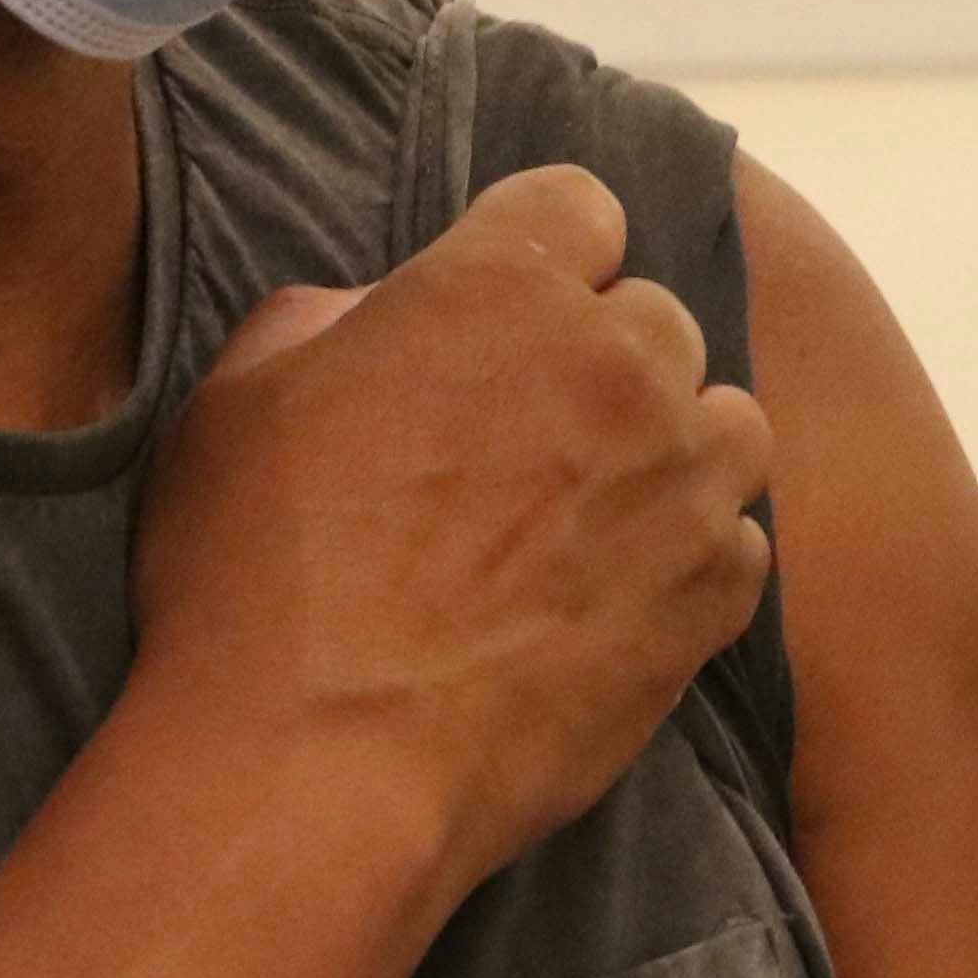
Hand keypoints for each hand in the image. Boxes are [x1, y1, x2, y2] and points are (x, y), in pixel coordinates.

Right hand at [126, 165, 775, 880]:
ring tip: (591, 519)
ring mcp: (680, 482)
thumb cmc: (253, 581)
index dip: (540, 257)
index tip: (504, 319)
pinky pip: (737, 542)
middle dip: (602, 362)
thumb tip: (384, 313)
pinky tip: (613, 602)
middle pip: (655, 318)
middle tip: (525, 442)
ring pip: (724, 422)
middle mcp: (618, 364)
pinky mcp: (711, 596)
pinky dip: (690, 561)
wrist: (318, 771)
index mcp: (501, 287)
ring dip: (670, 452)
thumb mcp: (239, 401)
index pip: (578, 206)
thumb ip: (332, 321)